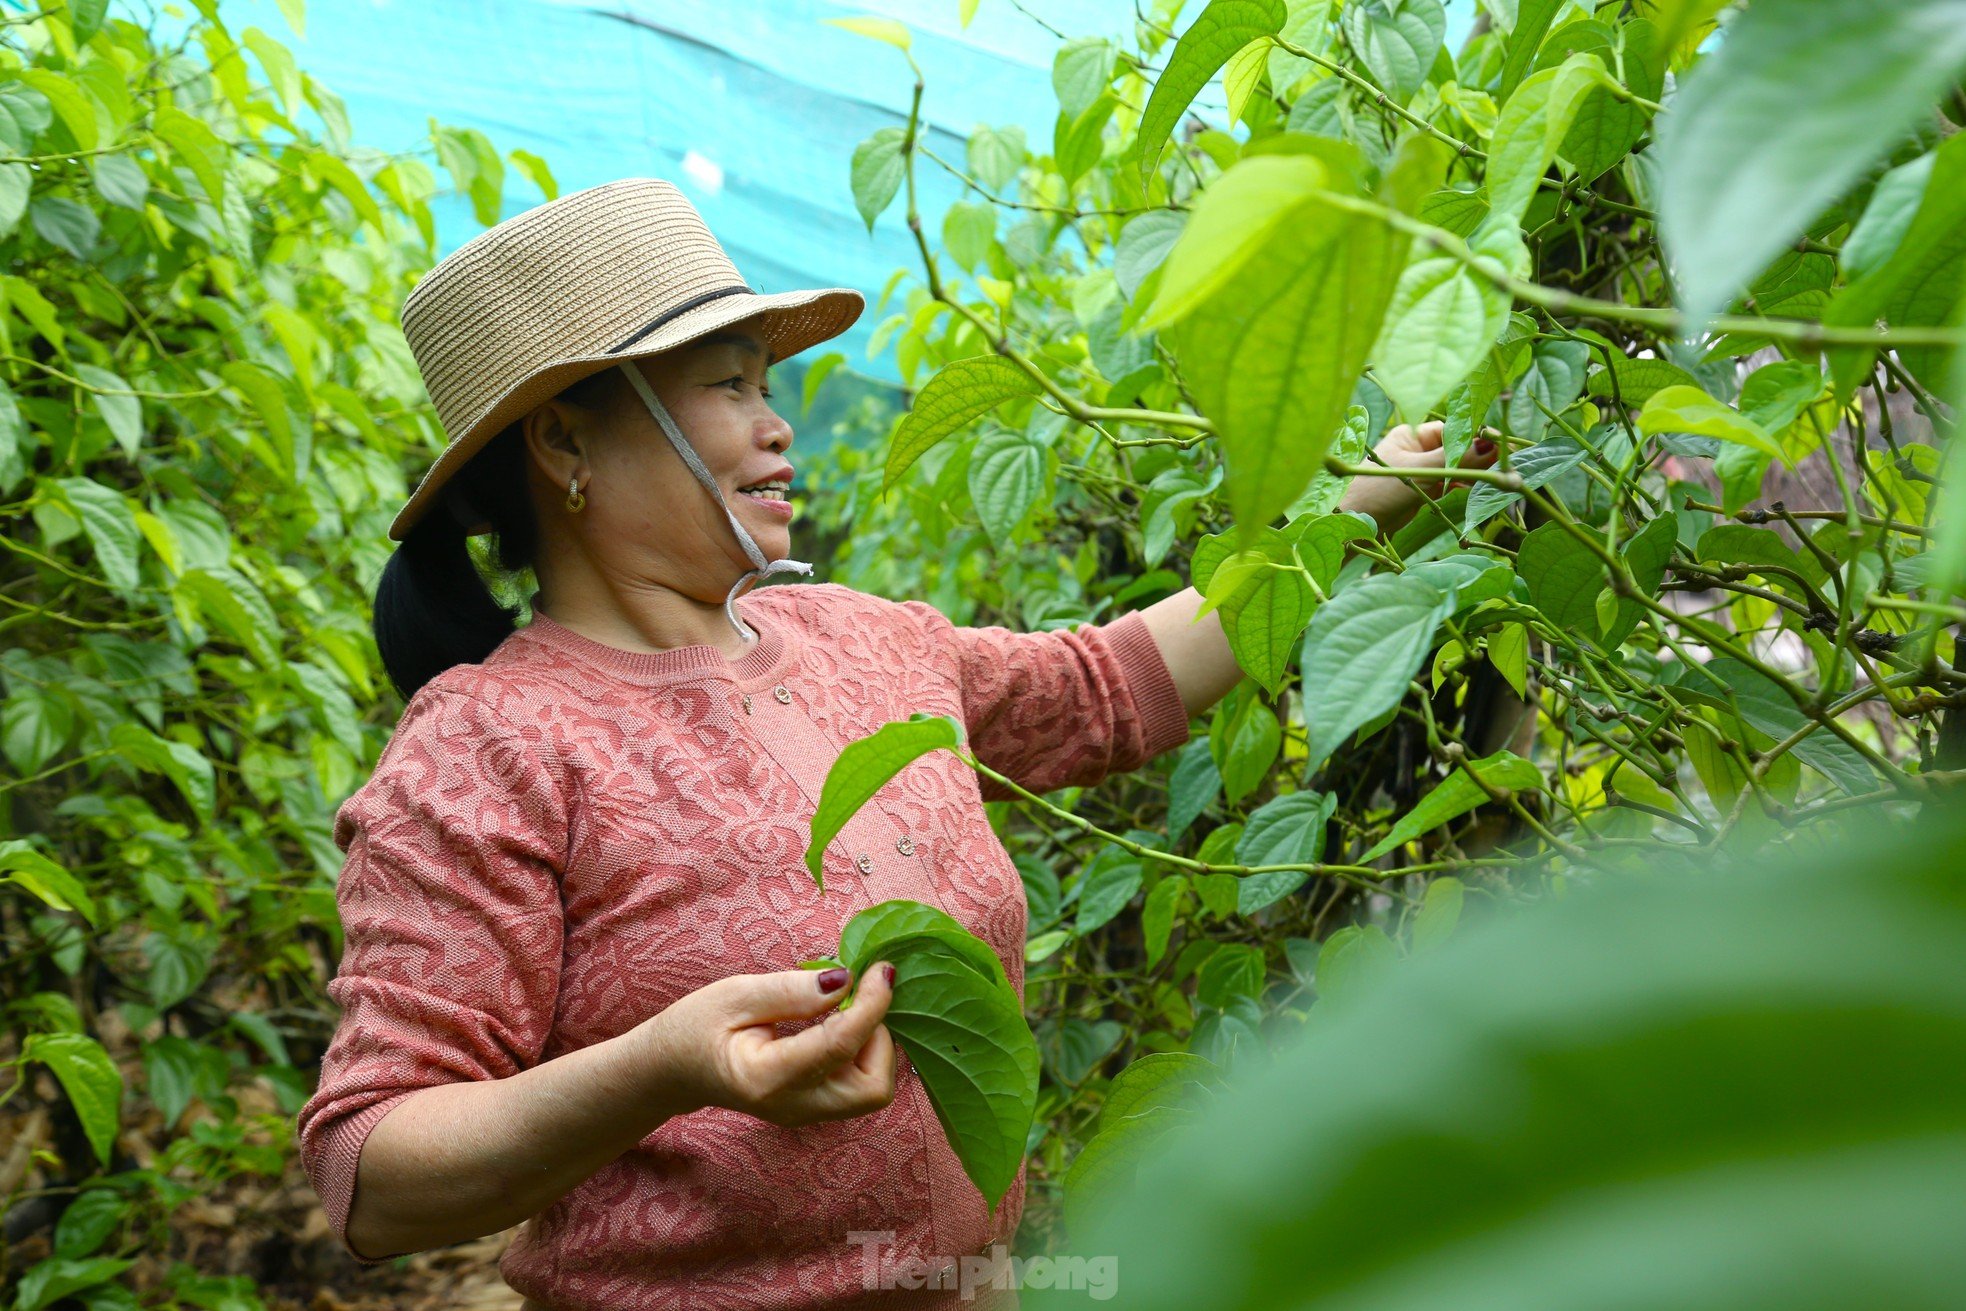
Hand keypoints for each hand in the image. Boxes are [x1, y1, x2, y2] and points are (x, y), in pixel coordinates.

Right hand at [638, 962, 899, 1127]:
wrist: (672, 1070)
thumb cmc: (696, 1026)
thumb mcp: (736, 994)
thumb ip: (792, 990)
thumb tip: (846, 980)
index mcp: (767, 1077)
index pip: (840, 1045)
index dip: (872, 1004)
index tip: (882, 969)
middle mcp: (793, 1105)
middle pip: (873, 1090)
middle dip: (881, 1038)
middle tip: (860, 998)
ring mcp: (804, 1114)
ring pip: (871, 1093)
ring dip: (875, 1046)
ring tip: (847, 1008)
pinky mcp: (811, 1108)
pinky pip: (857, 1087)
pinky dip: (864, 1054)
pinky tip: (840, 1023)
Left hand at [1335, 421, 1500, 534]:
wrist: (1349, 527)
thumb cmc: (1376, 491)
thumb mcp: (1420, 472)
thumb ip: (1456, 459)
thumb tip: (1490, 446)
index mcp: (1411, 434)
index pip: (1452, 429)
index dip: (1476, 436)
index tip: (1501, 444)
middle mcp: (1415, 449)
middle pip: (1455, 448)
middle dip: (1478, 455)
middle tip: (1505, 464)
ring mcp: (1418, 470)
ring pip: (1454, 467)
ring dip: (1472, 472)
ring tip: (1495, 479)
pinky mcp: (1420, 491)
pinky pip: (1447, 484)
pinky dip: (1461, 486)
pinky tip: (1475, 491)